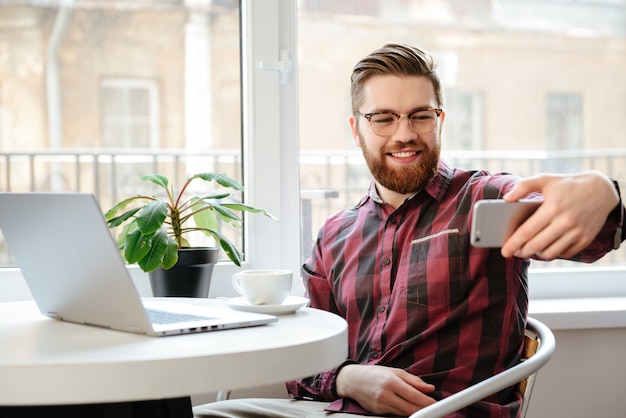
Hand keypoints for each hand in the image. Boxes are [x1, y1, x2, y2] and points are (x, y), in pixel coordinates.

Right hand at [336, 364, 435, 415]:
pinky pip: (396, 415)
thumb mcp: (395, 371)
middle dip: (423, 408)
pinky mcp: (378, 412)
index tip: (435, 402)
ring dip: (415, 411)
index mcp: (391, 382)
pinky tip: (407, 407)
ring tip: (420, 406)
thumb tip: (429, 388)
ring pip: (404, 413)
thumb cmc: (374, 374)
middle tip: (432, 407)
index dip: (427, 401)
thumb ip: (413, 380)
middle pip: (411, 408)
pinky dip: (404, 412)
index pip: (414, 395)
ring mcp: (381, 405)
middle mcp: (386, 395)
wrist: (354, 381)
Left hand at [501, 171, 619, 259]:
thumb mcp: (545, 179)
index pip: (527, 231)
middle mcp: (565, 222)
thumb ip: (523, 186)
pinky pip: (564, 253)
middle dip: (521, 252)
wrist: (602, 189)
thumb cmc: (568, 184)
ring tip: (529, 250)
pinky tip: (546, 247)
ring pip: (550, 253)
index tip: (505, 251)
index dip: (513, 243)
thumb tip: (506, 198)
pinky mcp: (586, 239)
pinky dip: (553, 253)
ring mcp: (577, 232)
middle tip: (514, 252)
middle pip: (536, 246)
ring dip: (536, 254)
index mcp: (552, 208)